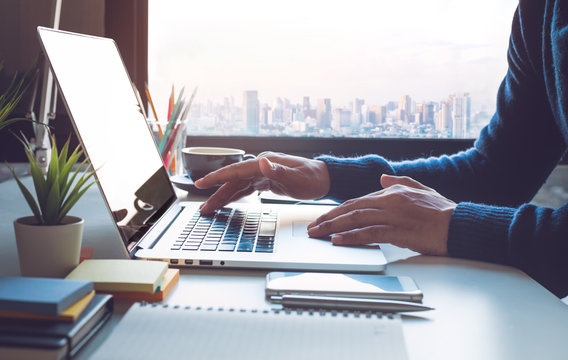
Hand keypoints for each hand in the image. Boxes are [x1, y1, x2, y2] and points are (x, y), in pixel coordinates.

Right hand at [195, 152, 329, 213]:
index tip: (201, 183)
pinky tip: (227, 202)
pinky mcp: (266, 181)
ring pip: (238, 186)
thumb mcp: (296, 178)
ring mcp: (263, 173)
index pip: (235, 170)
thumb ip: (278, 171)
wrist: (325, 179)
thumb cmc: (313, 178)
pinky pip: (246, 189)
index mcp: (264, 163)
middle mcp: (261, 166)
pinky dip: (235, 196)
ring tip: (210, 209)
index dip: (217, 177)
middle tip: (203, 208)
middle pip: (233, 181)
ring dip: (224, 197)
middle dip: (216, 194)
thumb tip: (263, 162)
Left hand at [307, 174, 455, 255]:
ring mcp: (393, 216)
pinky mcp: (399, 232)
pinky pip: (369, 234)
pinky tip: (338, 240)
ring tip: (317, 233)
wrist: (461, 224)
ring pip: (355, 219)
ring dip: (333, 227)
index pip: (358, 200)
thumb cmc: (443, 211)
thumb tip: (382, 177)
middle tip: (312, 226)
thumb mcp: (422, 189)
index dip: (338, 209)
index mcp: (393, 191)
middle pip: (351, 208)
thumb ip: (400, 181)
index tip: (325, 217)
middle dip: (328, 217)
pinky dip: (351, 237)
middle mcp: (390, 200)